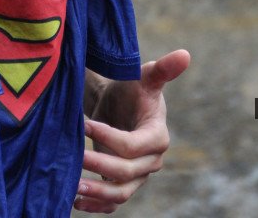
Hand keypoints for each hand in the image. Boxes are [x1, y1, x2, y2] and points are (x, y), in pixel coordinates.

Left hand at [75, 48, 189, 213]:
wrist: (119, 104)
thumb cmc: (132, 87)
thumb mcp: (144, 76)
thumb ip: (162, 69)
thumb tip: (185, 54)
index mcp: (158, 137)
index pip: (133, 145)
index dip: (109, 137)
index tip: (85, 124)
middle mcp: (151, 161)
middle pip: (125, 172)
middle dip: (98, 165)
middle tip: (74, 156)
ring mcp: (138, 177)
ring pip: (119, 193)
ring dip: (96, 192)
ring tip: (72, 186)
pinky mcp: (124, 185)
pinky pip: (112, 203)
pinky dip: (96, 205)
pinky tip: (75, 201)